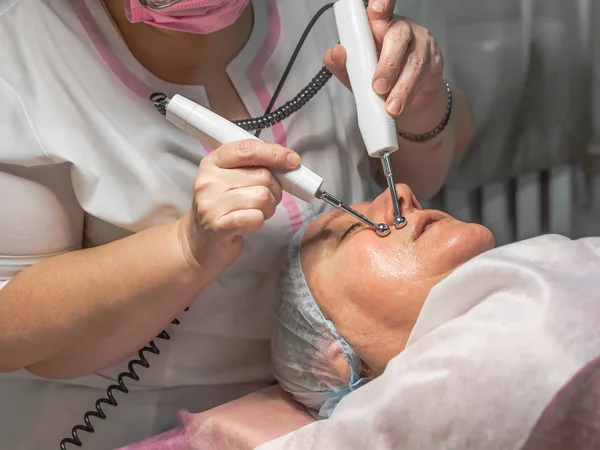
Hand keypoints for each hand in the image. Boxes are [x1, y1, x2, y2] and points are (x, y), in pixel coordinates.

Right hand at [177, 140, 299, 277]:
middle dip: (274, 189)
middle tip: (266, 199)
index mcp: (212, 163)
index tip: (292, 160)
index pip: (247, 149)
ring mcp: (211, 204)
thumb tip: (286, 161)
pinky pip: (256, 217)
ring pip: (263, 197)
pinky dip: (259, 221)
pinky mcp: (219, 226)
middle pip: (262, 176)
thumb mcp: (229, 180)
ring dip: (268, 207)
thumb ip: (252, 167)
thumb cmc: (221, 209)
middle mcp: (209, 181)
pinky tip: (249, 223)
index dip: (274, 153)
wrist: (198, 242)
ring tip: (256, 212)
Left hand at [325, 0, 444, 119]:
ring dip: (401, 87)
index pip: (381, 8)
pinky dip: (410, 94)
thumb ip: (342, 64)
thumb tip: (336, 53)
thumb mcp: (356, 73)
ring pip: (414, 61)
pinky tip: (400, 106)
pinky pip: (424, 76)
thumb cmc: (378, 78)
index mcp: (379, 25)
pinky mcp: (434, 61)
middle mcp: (402, 29)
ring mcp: (421, 43)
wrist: (406, 100)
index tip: (377, 8)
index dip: (381, 4)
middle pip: (398, 36)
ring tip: (391, 108)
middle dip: (388, 64)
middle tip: (378, 86)